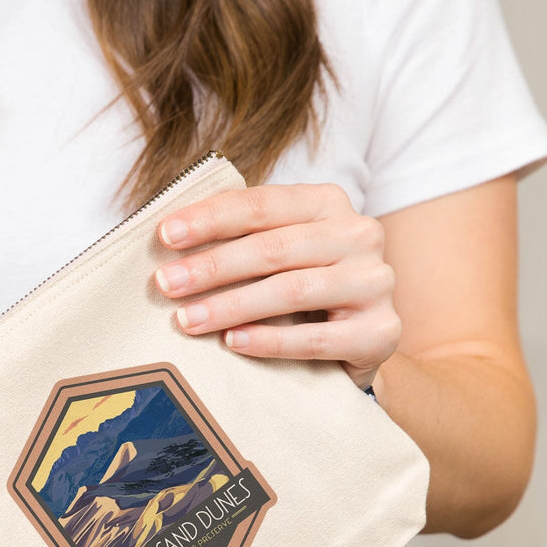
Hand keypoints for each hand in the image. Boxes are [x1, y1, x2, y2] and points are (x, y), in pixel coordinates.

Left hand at [155, 183, 400, 388]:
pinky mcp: (381, 331)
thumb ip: (236, 239)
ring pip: (292, 290)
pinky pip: (317, 338)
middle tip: (166, 284)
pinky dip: (270, 341)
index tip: (164, 236)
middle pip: (274, 247)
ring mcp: (375, 282)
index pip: (261, 205)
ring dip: (232, 305)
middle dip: (212, 266)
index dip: (210, 218)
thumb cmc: (299, 291)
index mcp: (327, 203)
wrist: (358, 341)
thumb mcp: (274, 253)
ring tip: (188, 319)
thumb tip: (165, 240)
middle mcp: (359, 234)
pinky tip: (233, 343)